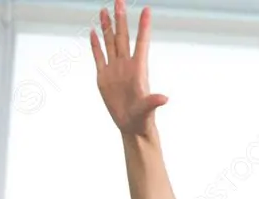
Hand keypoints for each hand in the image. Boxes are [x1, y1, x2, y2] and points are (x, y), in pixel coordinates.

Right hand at [90, 0, 167, 136]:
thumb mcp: (148, 110)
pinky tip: (93, 31)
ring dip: (107, 27)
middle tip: (119, 0)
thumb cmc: (142, 119)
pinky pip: (98, 56)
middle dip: (121, 19)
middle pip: (123, 37)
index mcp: (138, 69)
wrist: (131, 126)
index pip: (141, 42)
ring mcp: (114, 69)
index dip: (143, 26)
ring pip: (110, 42)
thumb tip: (164, 99)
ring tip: (104, 10)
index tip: (147, 9)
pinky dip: (96, 44)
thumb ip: (154, 102)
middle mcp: (126, 65)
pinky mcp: (103, 76)